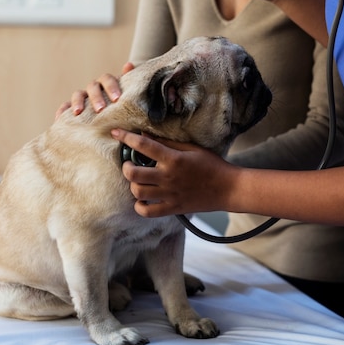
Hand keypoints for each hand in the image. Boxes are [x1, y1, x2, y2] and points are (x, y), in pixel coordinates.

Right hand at [54, 62, 133, 119]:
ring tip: (78, 112)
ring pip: (78, 94)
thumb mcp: (127, 96)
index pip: (107, 79)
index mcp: (107, 84)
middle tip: (101, 109)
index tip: (117, 99)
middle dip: (96, 97)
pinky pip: (65, 106)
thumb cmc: (121, 106)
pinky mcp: (73, 107)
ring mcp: (83, 97)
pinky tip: (59, 118)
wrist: (113, 120)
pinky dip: (62, 110)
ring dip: (77, 102)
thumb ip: (129, 82)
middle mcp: (94, 88)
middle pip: (92, 87)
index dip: (111, 87)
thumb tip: (128, 64)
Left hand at [110, 129, 237, 217]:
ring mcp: (169, 194)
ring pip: (137, 192)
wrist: (228, 189)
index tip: (116, 133)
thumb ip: (167, 142)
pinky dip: (140, 206)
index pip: (143, 145)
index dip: (126, 137)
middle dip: (125, 166)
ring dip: (133, 185)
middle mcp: (168, 177)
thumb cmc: (211, 165)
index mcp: (173, 159)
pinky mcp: (173, 208)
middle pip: (133, 173)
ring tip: (137, 180)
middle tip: (129, 163)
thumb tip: (144, 134)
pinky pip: (147, 211)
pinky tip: (143, 198)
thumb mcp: (191, 148)